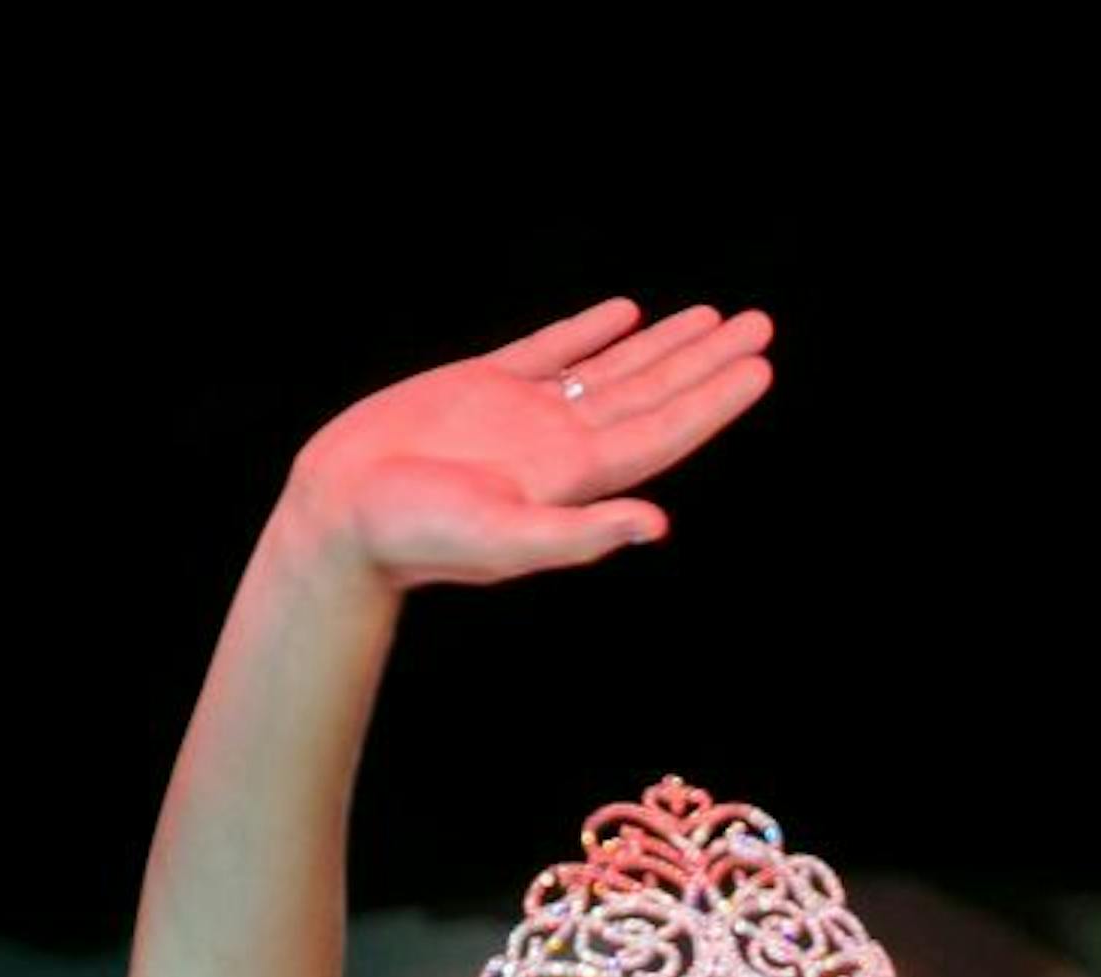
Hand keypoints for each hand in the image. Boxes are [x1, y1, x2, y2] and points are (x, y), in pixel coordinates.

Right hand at [284, 298, 772, 589]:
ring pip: (611, 370)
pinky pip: (550, 350)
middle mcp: (558, 446)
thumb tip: (657, 525)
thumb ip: (582, 533)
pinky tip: (624, 314)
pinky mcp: (481, 387)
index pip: (663, 433)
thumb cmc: (415, 537)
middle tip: (760, 326)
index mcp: (572, 478)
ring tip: (713, 318)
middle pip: (651, 396)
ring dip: (663, 345)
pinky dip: (590, 331)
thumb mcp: (504, 538)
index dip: (713, 401)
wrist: (339, 513)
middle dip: (707, 362)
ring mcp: (522, 414)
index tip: (760, 367)